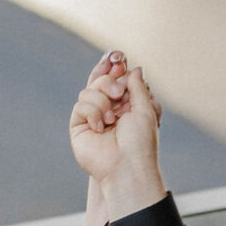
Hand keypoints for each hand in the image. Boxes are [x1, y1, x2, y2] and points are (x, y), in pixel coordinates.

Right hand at [70, 50, 165, 216]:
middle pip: (101, 79)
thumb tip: (134, 69)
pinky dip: (93, 112)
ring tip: (112, 120)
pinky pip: (81, 105)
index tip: (119, 57)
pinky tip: (101, 128)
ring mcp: (93, 117)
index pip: (116, 78)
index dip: (115, 66)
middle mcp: (109, 109)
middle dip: (110, 80)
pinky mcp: (80, 126)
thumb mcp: (145, 110)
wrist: (127, 168)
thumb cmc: (140, 143)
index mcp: (126, 105)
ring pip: (90, 90)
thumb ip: (137, 87)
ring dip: (103, 100)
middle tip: (120, 93)